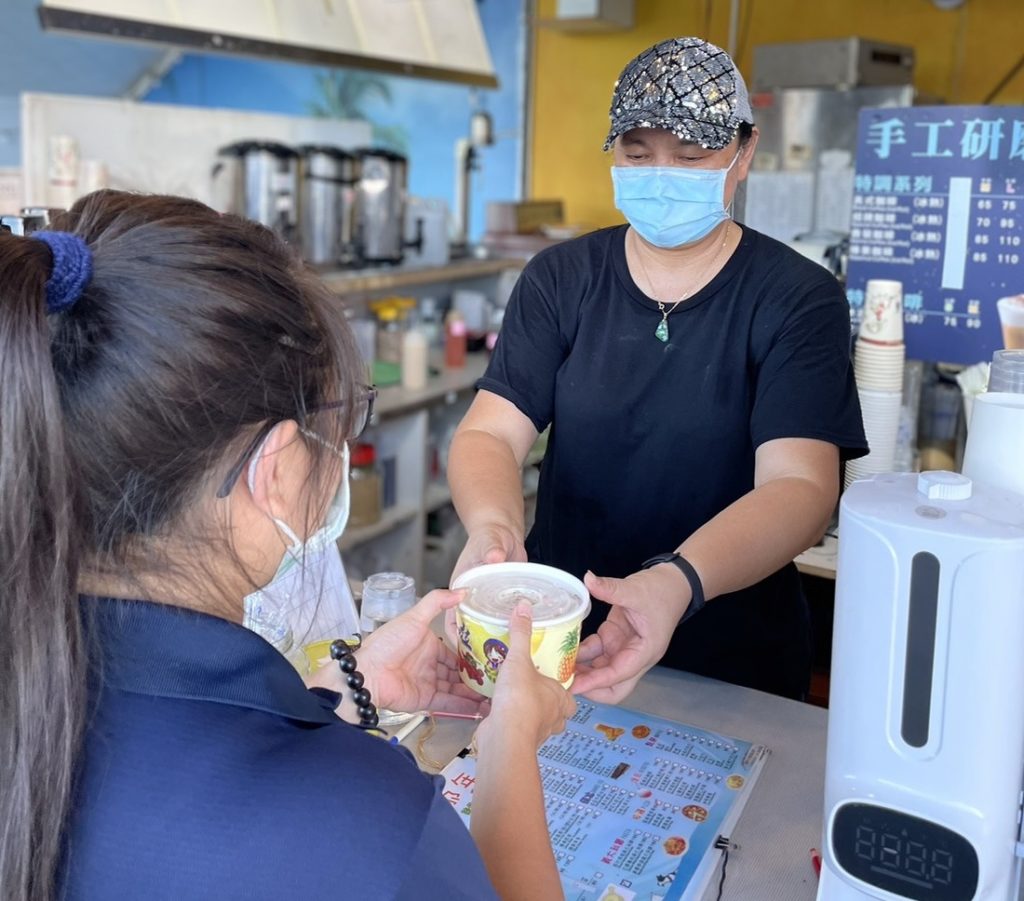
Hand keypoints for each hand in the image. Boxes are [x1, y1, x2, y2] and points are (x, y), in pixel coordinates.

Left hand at [311, 589, 486, 715]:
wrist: (367, 674)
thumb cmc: (388, 644)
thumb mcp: (414, 617)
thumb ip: (437, 602)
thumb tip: (462, 591)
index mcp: (429, 644)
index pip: (455, 650)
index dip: (472, 653)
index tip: (491, 654)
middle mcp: (430, 664)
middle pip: (458, 671)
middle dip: (476, 674)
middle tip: (498, 676)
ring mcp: (428, 683)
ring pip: (456, 688)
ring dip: (473, 691)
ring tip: (494, 693)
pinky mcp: (425, 700)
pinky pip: (448, 703)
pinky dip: (463, 706)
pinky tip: (480, 707)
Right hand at [445, 523, 527, 648]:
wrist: (505, 532)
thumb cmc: (490, 536)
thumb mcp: (489, 541)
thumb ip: (491, 549)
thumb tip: (494, 556)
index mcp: (461, 589)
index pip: (452, 617)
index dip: (456, 635)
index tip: (465, 649)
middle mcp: (473, 599)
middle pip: (472, 627)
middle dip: (478, 644)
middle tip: (490, 661)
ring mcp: (489, 602)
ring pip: (491, 625)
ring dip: (498, 638)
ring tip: (508, 657)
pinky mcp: (505, 601)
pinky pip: (508, 618)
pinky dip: (515, 628)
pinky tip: (525, 640)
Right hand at [477, 603, 575, 750]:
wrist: (504, 736)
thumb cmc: (520, 699)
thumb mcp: (519, 659)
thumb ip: (521, 634)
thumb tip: (524, 606)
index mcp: (562, 698)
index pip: (569, 692)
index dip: (561, 686)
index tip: (549, 676)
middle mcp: (555, 718)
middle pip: (556, 708)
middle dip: (545, 700)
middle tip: (531, 685)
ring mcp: (539, 733)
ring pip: (539, 721)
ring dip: (529, 711)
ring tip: (514, 696)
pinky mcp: (521, 742)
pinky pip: (520, 729)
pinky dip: (513, 721)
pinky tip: (501, 711)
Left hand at [571, 566, 690, 702]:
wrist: (673, 583)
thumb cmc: (662, 591)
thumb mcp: (635, 589)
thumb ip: (611, 588)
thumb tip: (589, 580)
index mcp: (645, 651)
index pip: (618, 674)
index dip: (595, 682)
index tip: (573, 685)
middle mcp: (634, 656)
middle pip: (613, 687)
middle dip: (590, 687)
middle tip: (565, 681)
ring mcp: (622, 648)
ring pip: (600, 671)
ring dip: (581, 670)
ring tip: (557, 665)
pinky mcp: (614, 638)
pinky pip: (595, 652)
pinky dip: (580, 653)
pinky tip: (563, 648)